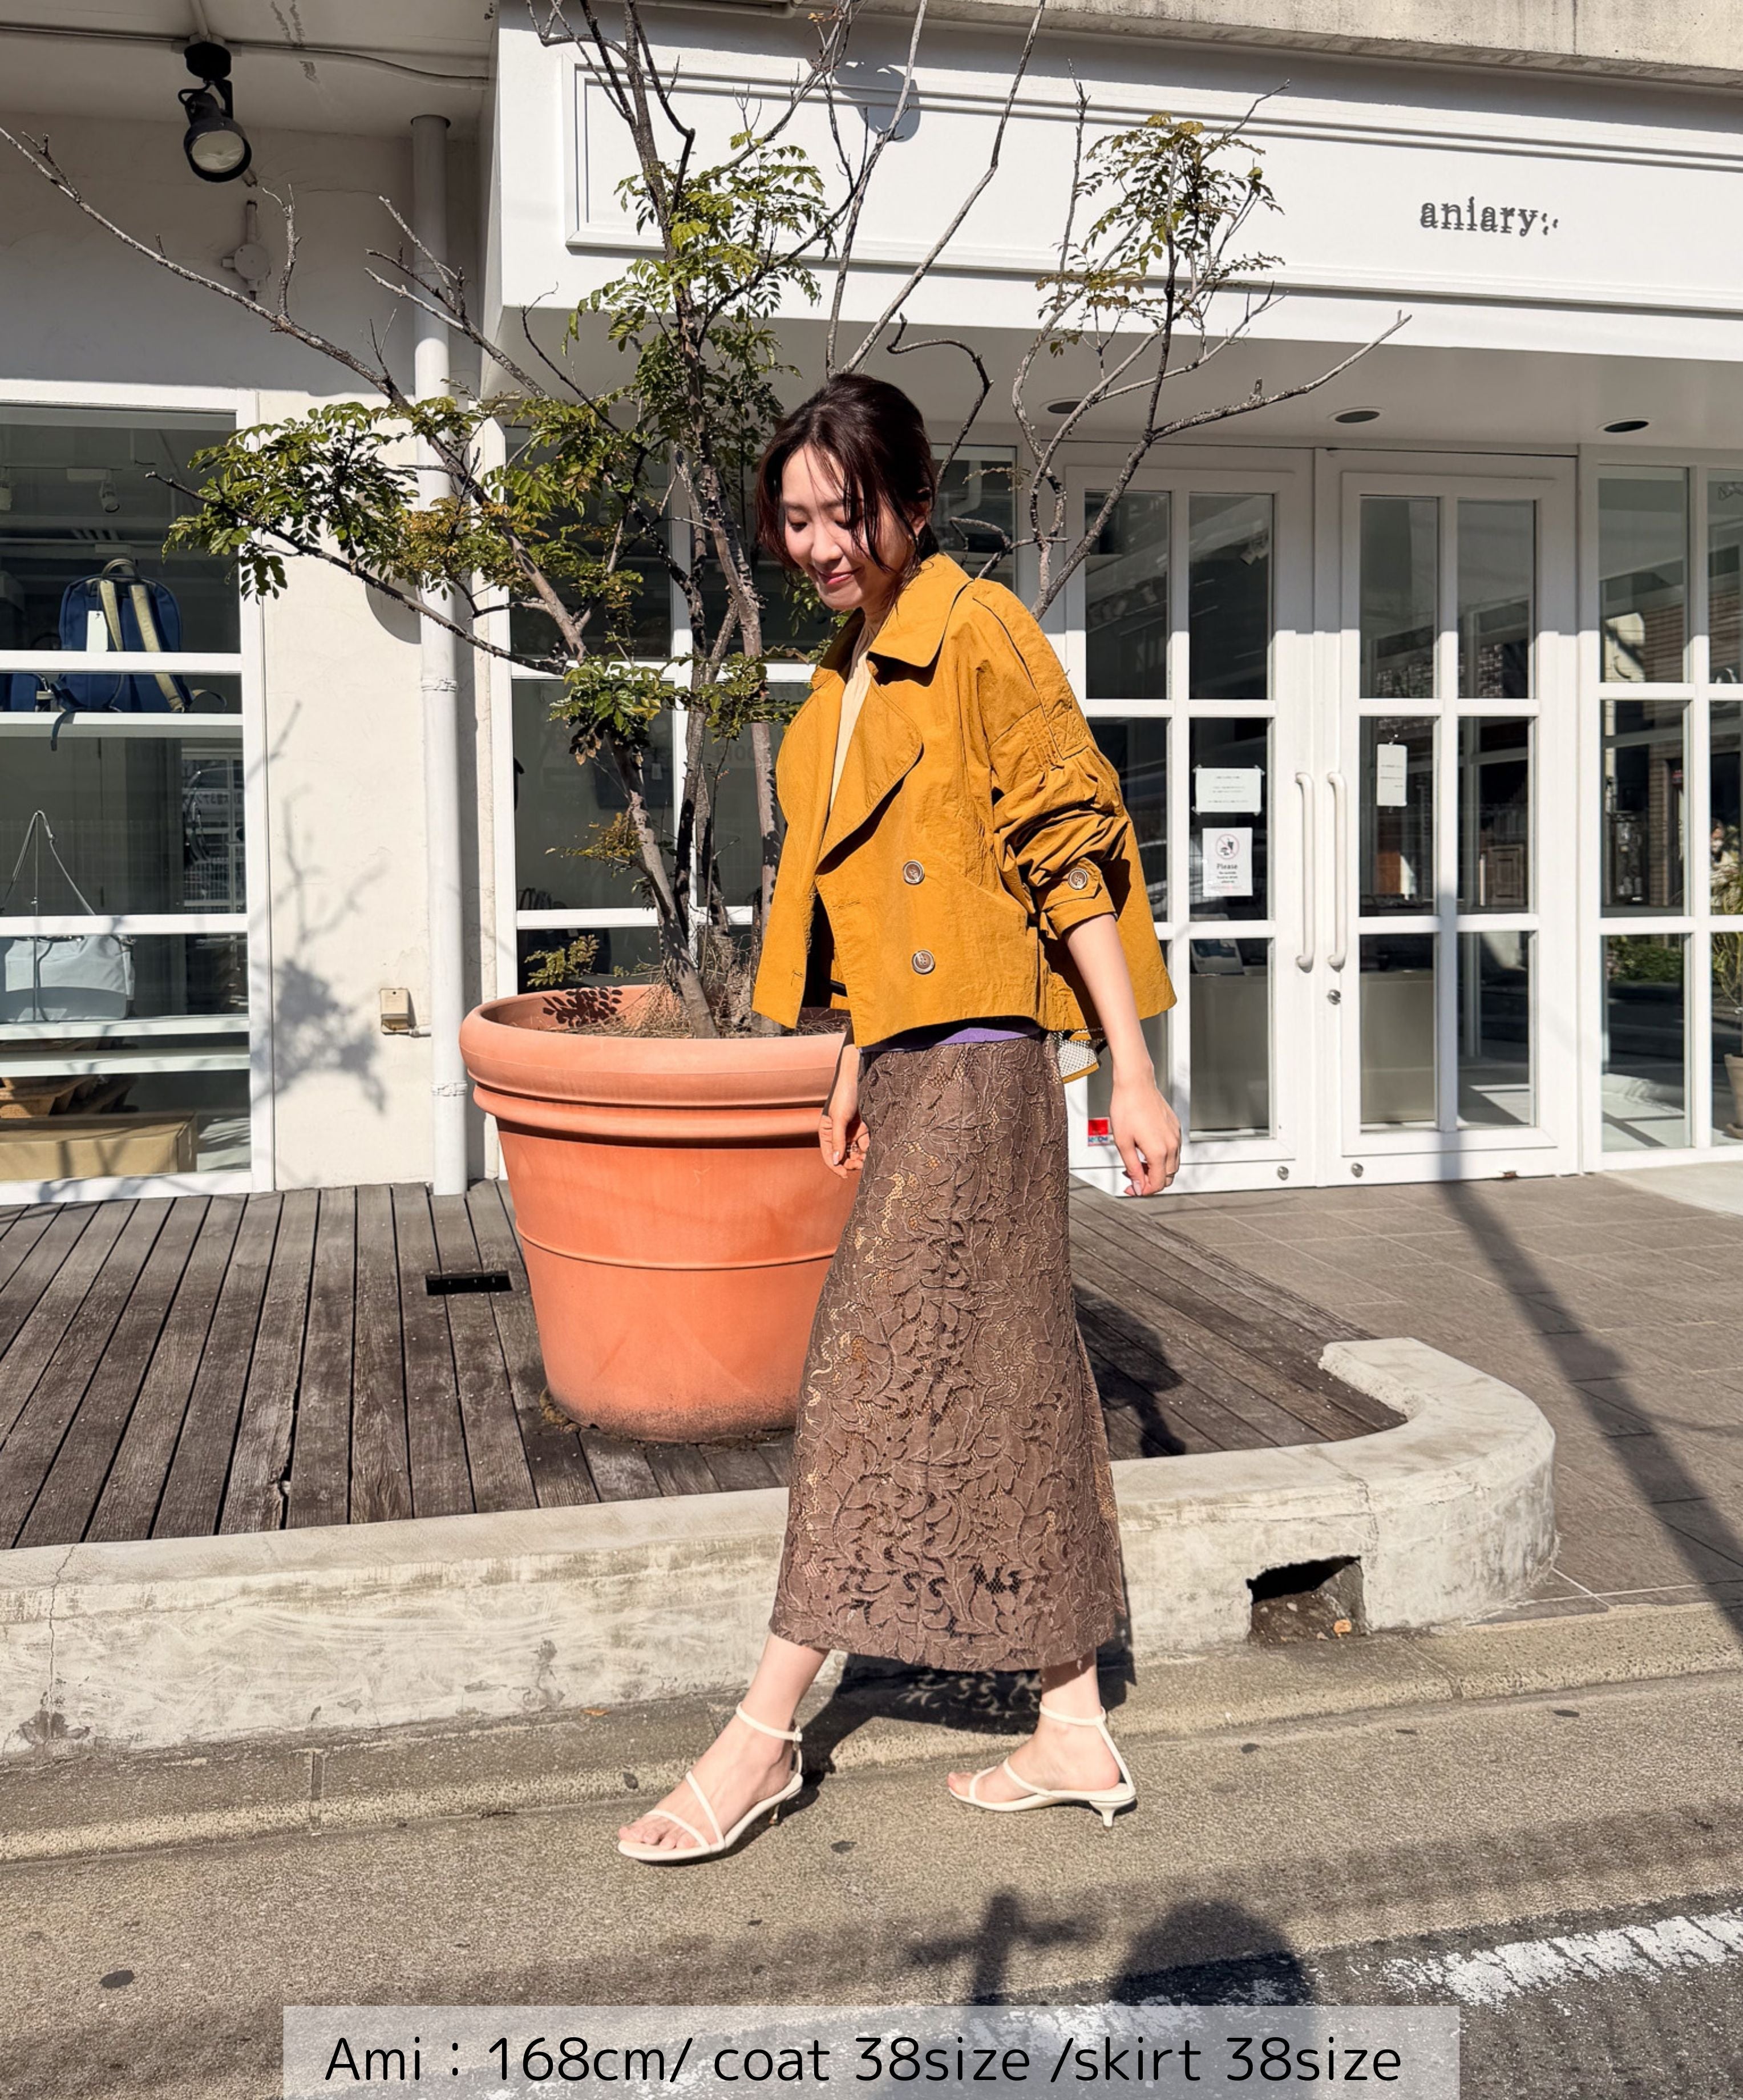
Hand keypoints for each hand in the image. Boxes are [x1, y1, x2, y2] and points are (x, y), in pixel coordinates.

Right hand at [819, 1053, 869, 1179]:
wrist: (859, 1077)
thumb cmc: (844, 1095)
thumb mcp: (839, 1118)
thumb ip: (837, 1140)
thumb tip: (835, 1161)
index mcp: (827, 1132)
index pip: (829, 1155)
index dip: (836, 1167)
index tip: (845, 1175)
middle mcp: (838, 1134)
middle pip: (843, 1156)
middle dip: (851, 1162)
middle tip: (861, 1164)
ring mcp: (851, 1131)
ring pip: (856, 1152)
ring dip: (861, 1157)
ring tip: (868, 1157)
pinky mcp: (863, 1127)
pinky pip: (866, 1143)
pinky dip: (869, 1147)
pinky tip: (873, 1148)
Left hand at [1108, 1071, 1180, 1196]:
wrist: (1136, 1084)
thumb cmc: (1127, 1108)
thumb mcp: (1123, 1143)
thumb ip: (1132, 1168)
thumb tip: (1138, 1186)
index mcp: (1159, 1151)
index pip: (1157, 1184)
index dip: (1143, 1191)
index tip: (1132, 1189)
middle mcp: (1172, 1145)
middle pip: (1167, 1178)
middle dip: (1150, 1182)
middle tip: (1132, 1177)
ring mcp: (1175, 1136)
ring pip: (1172, 1165)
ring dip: (1156, 1170)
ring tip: (1137, 1163)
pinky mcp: (1175, 1128)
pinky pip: (1174, 1151)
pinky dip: (1162, 1157)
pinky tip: (1146, 1150)